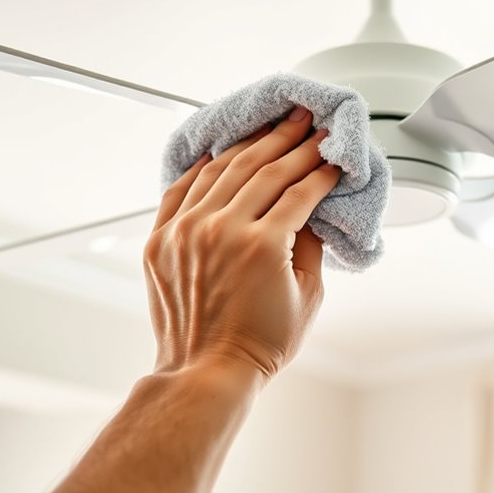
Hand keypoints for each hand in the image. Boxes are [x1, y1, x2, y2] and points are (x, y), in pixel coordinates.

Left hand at [143, 106, 339, 380]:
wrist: (207, 370)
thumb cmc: (261, 342)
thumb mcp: (308, 294)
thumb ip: (310, 243)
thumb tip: (310, 205)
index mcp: (262, 246)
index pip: (300, 189)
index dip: (321, 169)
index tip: (334, 154)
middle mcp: (220, 231)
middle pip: (263, 168)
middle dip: (292, 141)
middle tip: (309, 122)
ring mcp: (185, 232)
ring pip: (223, 169)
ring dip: (253, 144)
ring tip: (274, 126)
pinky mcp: (160, 240)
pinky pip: (182, 187)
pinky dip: (203, 166)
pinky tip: (223, 151)